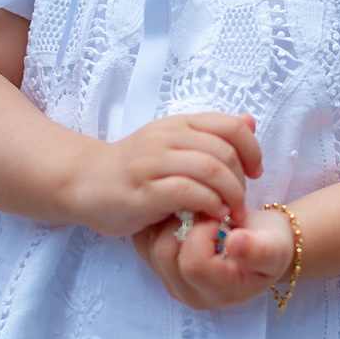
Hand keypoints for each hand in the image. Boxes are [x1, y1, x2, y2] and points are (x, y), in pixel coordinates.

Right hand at [65, 113, 262, 238]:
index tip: (254, 174)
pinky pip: (187, 191)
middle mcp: (167, 137)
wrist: (85, 182)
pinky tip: (210, 216)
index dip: (252, 151)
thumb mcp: (174, 144)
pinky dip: (207, 205)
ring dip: (230, 196)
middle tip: (240, 204)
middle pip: (225, 152)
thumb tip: (249, 121)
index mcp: (179, 124)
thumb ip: (211, 135)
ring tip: (231, 214)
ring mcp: (153, 162)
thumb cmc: (135, 168)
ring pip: (210, 170)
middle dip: (241, 182)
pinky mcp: (143, 190)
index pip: (232, 126)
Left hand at [134, 205, 294, 309]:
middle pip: (165, 254)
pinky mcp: (160, 268)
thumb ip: (257, 250)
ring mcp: (172, 283)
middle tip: (205, 212)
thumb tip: (235, 243)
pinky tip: (182, 216)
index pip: (193, 264)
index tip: (220, 218)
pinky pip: (144, 242)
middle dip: (182, 224)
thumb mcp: (273, 247)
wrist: (262, 244)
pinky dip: (158, 224)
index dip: (203, 232)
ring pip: (151, 246)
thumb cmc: (270, 244)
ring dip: (169, 222)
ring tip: (196, 214)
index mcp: (218, 293)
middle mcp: (190, 295)